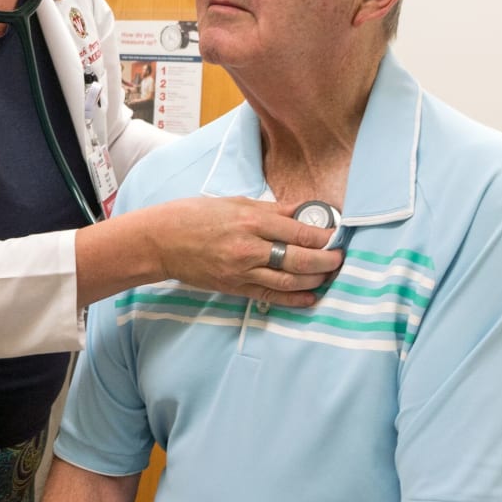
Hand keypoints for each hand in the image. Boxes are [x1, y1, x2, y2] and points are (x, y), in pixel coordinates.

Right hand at [147, 197, 342, 306]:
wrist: (161, 241)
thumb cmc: (195, 215)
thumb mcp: (235, 202)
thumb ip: (272, 210)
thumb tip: (303, 212)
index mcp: (250, 221)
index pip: (299, 231)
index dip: (324, 236)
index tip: (337, 235)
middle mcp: (249, 248)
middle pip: (299, 259)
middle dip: (326, 260)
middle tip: (340, 258)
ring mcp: (241, 271)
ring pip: (289, 281)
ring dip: (315, 280)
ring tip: (329, 275)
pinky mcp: (235, 287)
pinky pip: (270, 296)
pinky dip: (294, 299)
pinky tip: (311, 297)